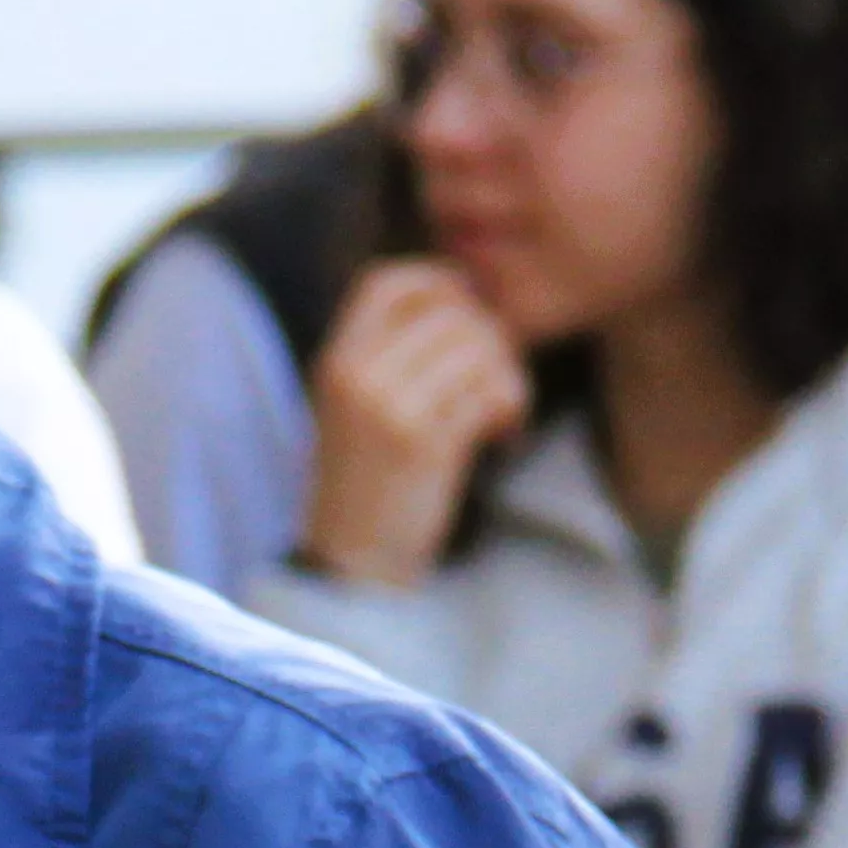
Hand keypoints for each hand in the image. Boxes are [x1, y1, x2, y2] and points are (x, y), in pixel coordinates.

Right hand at [295, 259, 532, 589]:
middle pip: (450, 313)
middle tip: (500, 380)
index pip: (386, 281)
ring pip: (477, 349)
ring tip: (503, 413)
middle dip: (492, 340)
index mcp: (336, 360)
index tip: (470, 311)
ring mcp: (387, 407)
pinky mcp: (424, 444)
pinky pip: (489, 394)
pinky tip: (504, 437)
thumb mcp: (359, 410)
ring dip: (508, 378)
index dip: (439, 282)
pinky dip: (511, 411)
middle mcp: (356, 374)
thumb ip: (392, 356)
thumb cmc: (370, 485)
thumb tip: (466, 297)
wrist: (354, 566)